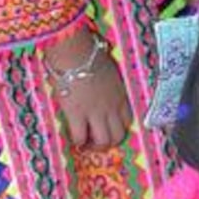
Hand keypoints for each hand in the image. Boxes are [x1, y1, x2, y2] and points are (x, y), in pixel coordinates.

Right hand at [45, 31, 132, 149]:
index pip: (127, 120)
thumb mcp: (107, 67)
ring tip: (85, 143)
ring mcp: (96, 113)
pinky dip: (76, 141)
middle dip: (108, 142)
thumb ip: (108, 77)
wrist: (76, 53)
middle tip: (96, 141)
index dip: (118, 128)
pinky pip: (80, 136)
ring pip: (103, 141)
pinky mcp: (77, 115)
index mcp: (120, 95)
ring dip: (94, 145)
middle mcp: (112, 107)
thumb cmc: (89, 53)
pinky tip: (71, 138)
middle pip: (118, 135)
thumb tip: (101, 71)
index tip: (108, 128)